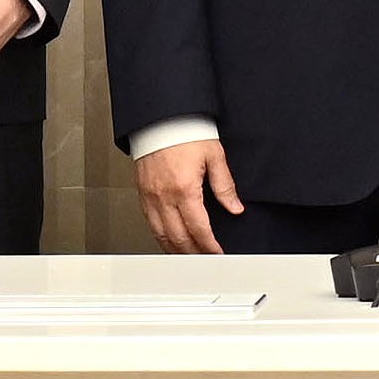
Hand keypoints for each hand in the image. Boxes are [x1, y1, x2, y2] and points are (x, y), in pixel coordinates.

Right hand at [132, 137, 238, 253]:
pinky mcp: (142, 193)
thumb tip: (235, 207)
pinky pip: (150, 223)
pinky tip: (169, 240)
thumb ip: (225, 185)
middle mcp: (164, 196)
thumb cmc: (186, 132)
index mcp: (184, 189)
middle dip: (194, 254)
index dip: (210, 246)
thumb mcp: (214, 156)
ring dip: (176, 250)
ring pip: (161, 234)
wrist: (161, 118)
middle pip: (179, 237)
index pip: (199, 228)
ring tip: (190, 257)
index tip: (218, 254)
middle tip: (206, 261)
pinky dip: (160, 237)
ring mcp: (151, 197)